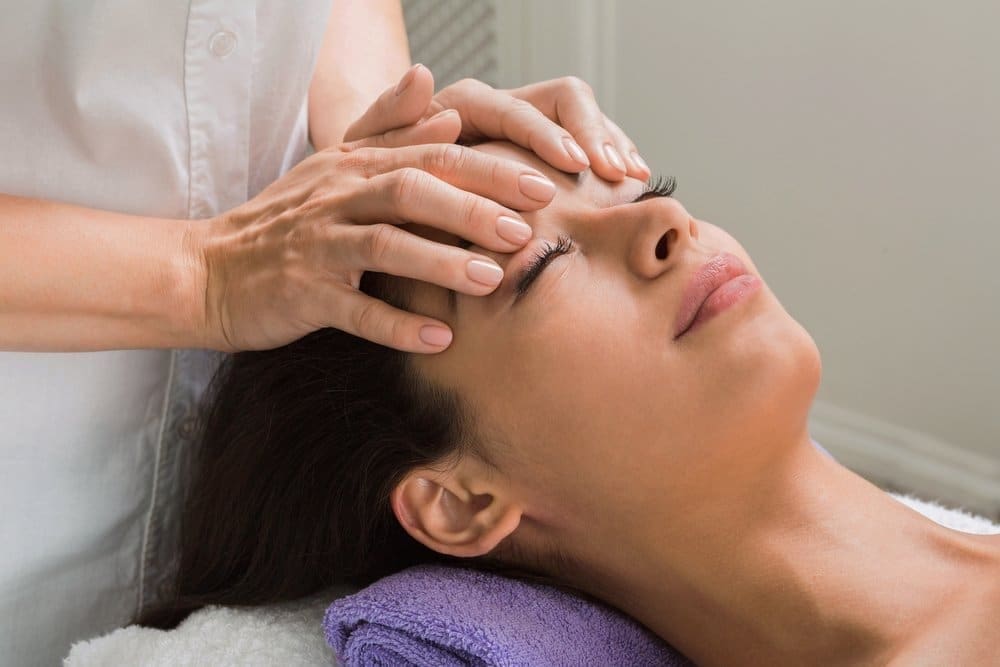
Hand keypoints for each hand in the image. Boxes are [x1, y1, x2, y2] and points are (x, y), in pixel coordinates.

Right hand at [190, 115, 557, 353]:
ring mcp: (317, 246)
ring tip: (492, 281)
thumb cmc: (287, 220)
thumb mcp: (334, 165)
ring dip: (440, 262)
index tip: (542, 185)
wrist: (211, 269)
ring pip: (383, 246)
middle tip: (526, 233)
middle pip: (411, 192)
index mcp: (355, 167)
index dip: (489, 170)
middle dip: (472, 210)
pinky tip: (439, 340)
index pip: (431, 157)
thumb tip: (439, 91)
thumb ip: (386, 127)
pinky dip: (396, 326)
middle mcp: (337, 198)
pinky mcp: (301, 294)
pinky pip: (353, 311)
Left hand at [344, 64, 649, 182]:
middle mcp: (500, 110)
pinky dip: (608, 161)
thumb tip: (422, 74)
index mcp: (463, 104)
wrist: (378, 198)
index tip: (574, 164)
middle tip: (617, 173)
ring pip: (583, 120)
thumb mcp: (365, 151)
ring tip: (633, 178)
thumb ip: (389, 116)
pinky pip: (585, 149)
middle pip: (564, 100)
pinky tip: (626, 184)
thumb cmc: (370, 178)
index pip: (518, 106)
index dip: (548, 135)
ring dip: (612, 144)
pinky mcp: (538, 158)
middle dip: (595, 134)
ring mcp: (524, 133)